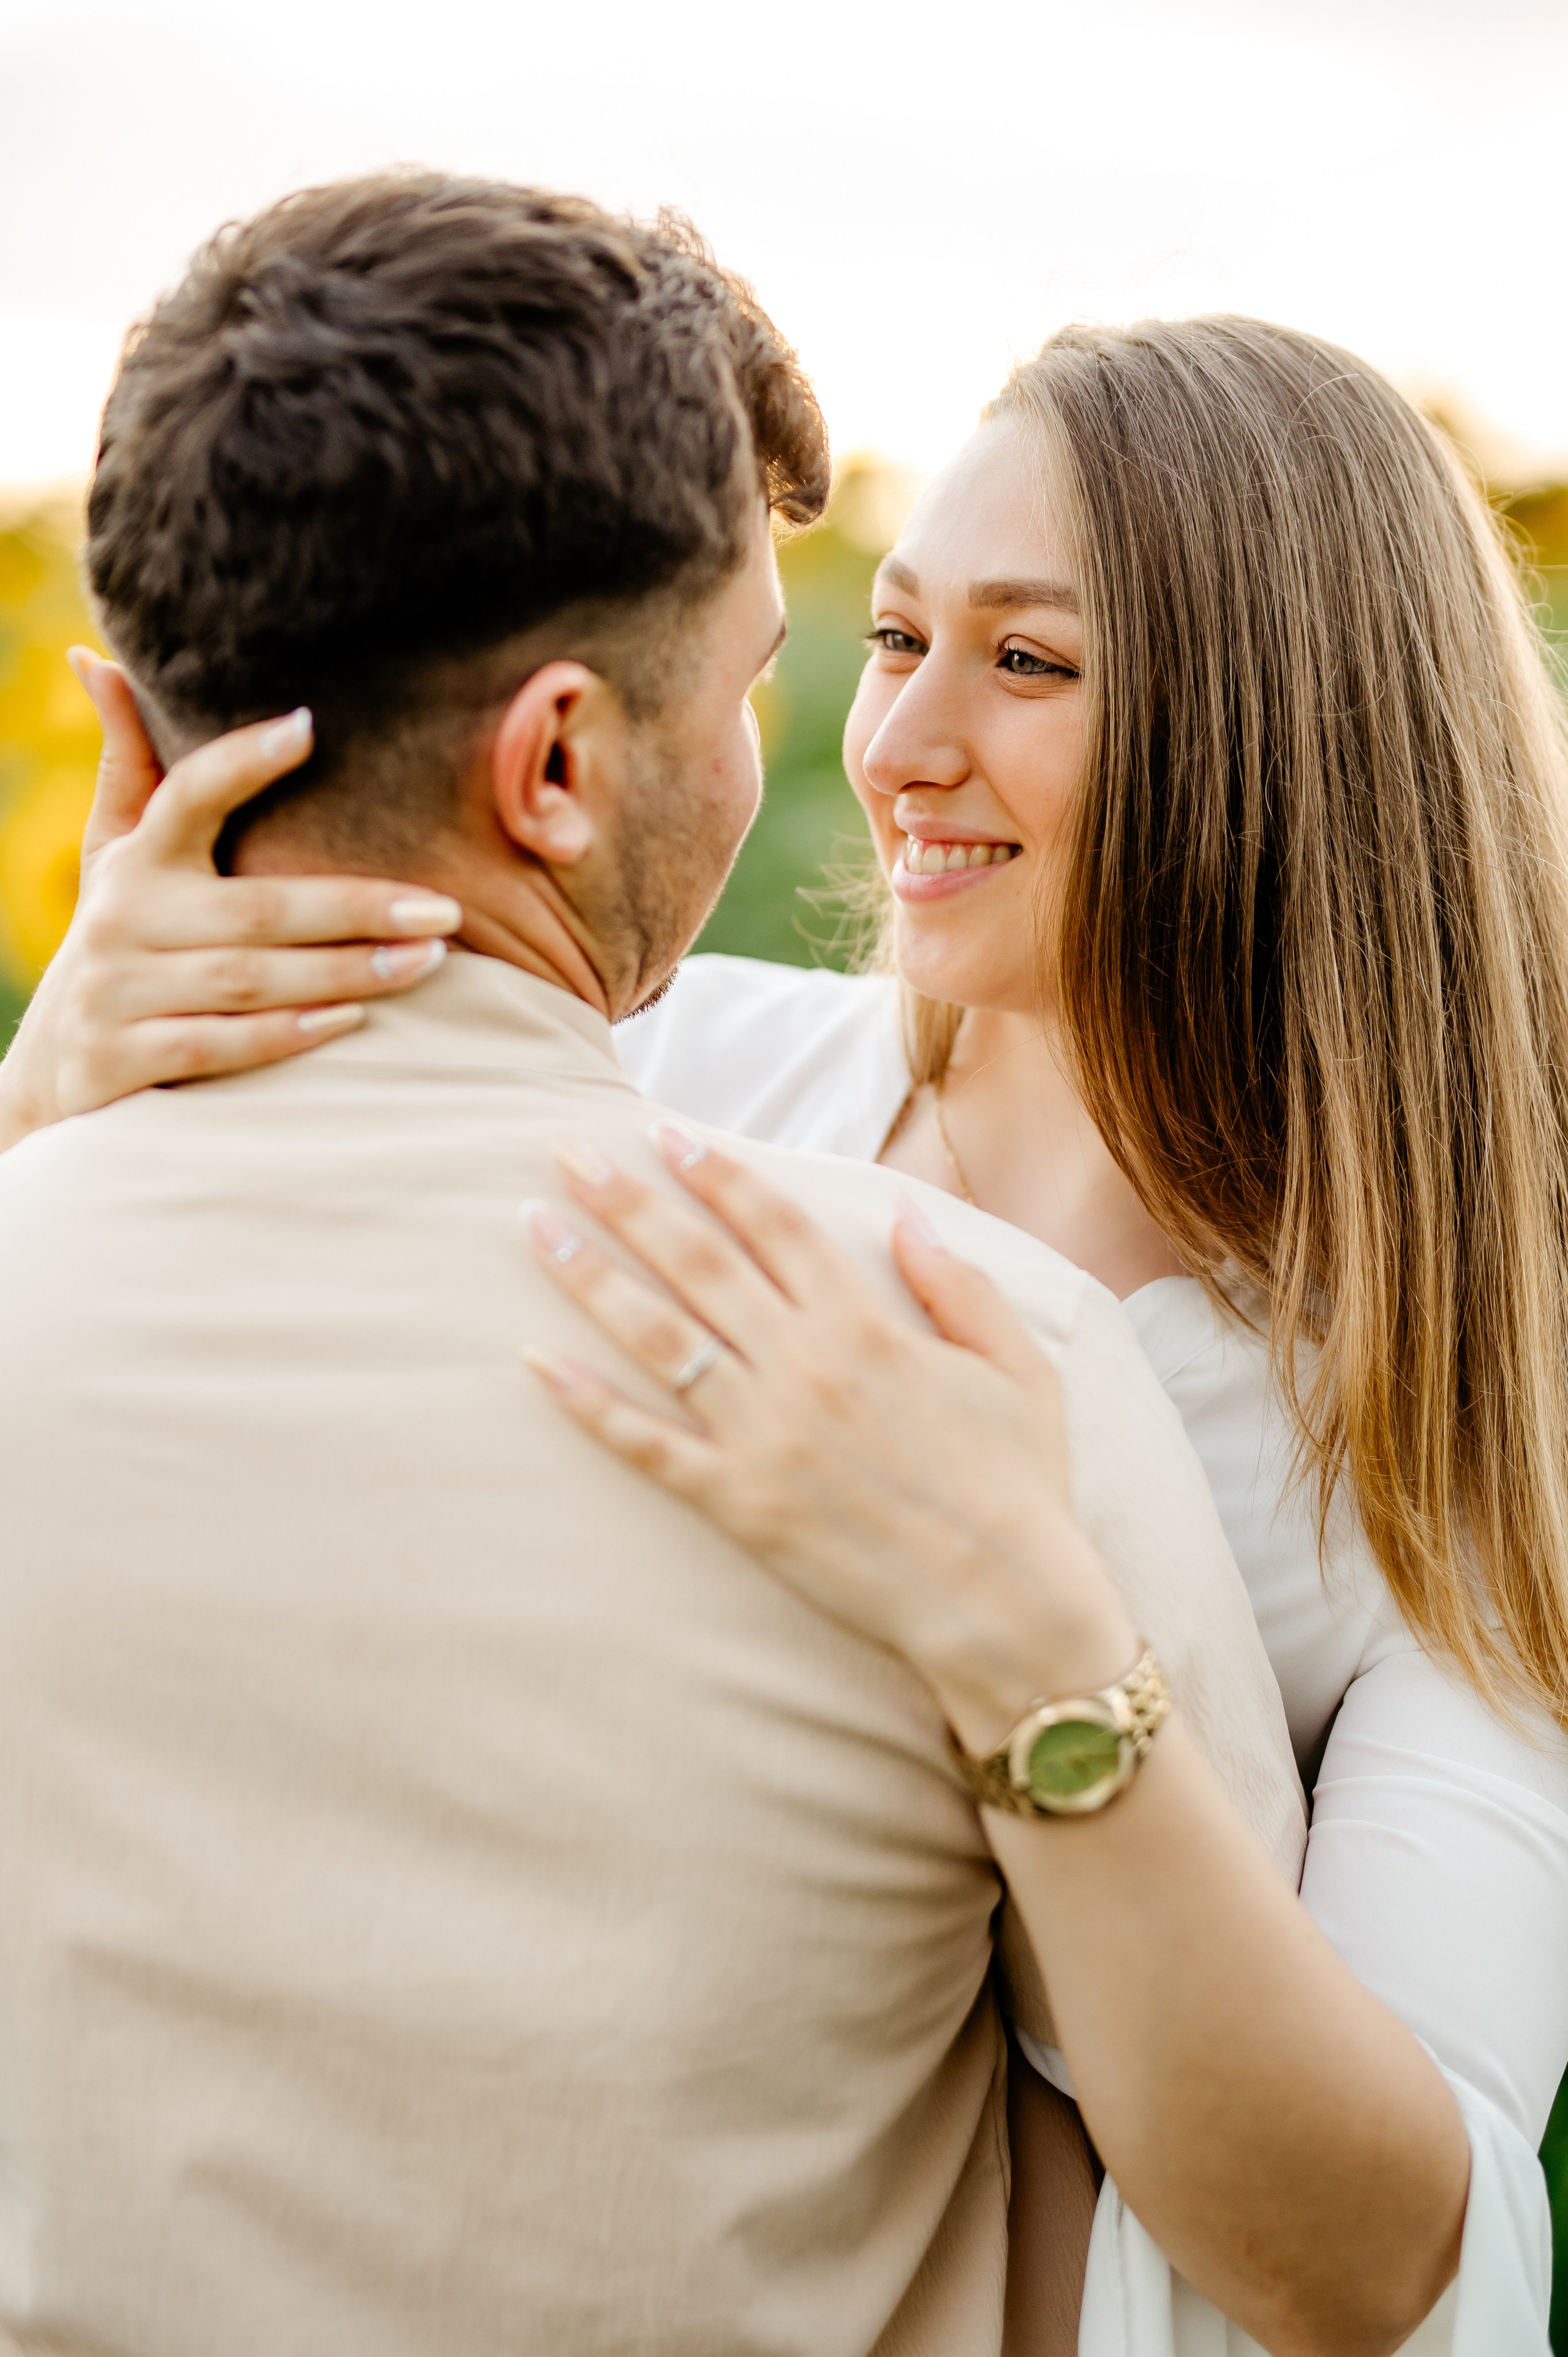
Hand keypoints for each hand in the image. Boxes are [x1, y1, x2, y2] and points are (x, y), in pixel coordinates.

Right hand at [0, 654, 462, 1149]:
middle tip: (445, 909)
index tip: (308, 726)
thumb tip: (99, 659)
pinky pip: (216, 1046)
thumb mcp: (115, 854)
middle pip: (255, 908)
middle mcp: (123, 920)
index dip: (241, 761)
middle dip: (356, 909)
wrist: (53, 1068)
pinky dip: (285, 1034)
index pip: (187, 795)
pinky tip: (352, 1021)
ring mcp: (117, 993)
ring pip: (247, 980)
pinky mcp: (120, 1060)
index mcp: (136, 860)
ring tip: (427, 961)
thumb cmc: (126, 941)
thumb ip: (129, 763)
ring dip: (344, 972)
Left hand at [522, 1125, 1136, 1751]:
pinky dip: (588, 1404)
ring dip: (589, 1275)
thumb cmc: (1019, 1485)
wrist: (1003, 1605)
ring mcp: (764, 1434)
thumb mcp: (1018, 1366)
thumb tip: (904, 1215)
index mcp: (867, 1325)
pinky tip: (535, 1363)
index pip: (774, 1225)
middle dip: (627, 1199)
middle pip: (697, 1261)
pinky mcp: (738, 1503)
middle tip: (568, 1152)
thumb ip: (958, 1283)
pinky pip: (647, 1445)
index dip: (715, 1172)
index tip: (663, 1132)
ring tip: (534, 1226)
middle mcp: (803, 1365)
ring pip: (658, 1336)